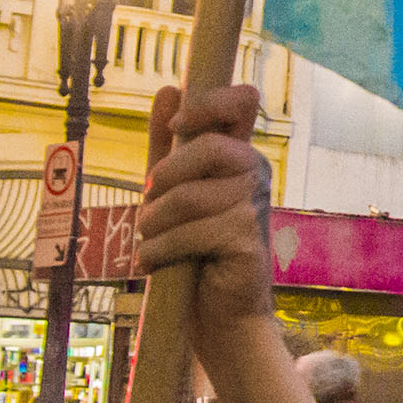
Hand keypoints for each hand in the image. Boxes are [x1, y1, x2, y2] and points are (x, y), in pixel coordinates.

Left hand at [136, 83, 274, 324]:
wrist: (216, 313)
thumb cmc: (192, 250)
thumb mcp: (170, 191)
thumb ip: (165, 145)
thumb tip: (168, 89)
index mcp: (238, 154)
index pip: (242, 101)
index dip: (208, 102)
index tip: (175, 127)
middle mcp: (255, 172)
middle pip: (208, 146)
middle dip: (165, 176)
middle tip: (147, 202)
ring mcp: (255, 205)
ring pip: (189, 195)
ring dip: (154, 223)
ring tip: (149, 241)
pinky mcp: (248, 238)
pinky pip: (190, 232)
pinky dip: (159, 250)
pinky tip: (154, 262)